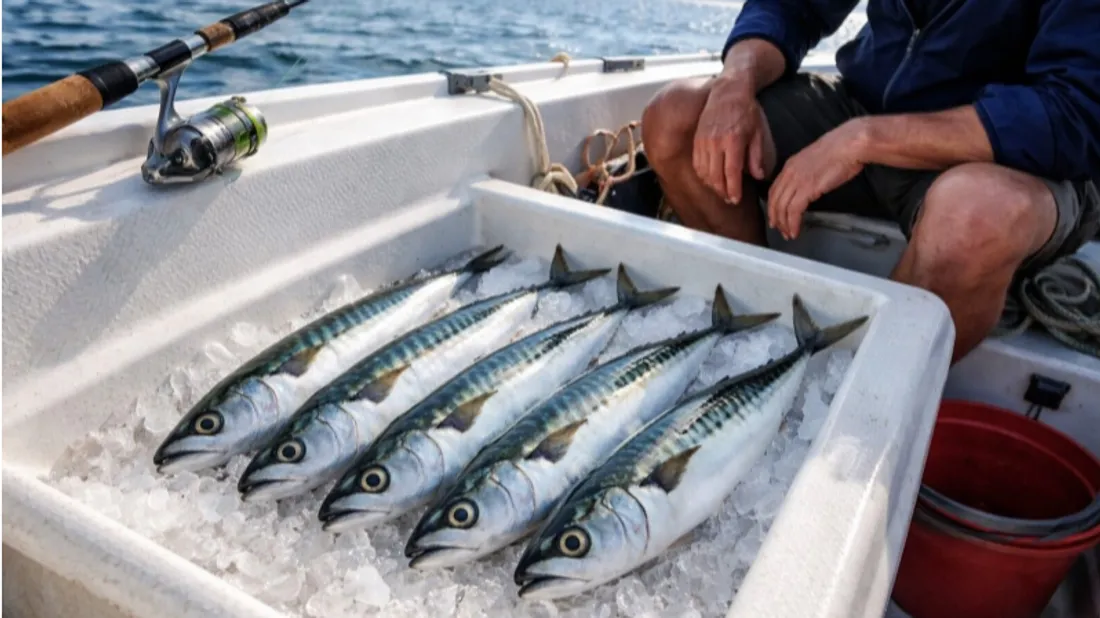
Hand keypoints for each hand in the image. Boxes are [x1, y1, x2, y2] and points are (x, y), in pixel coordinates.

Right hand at [693, 75, 768, 204]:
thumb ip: (756, 156)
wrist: (728, 91)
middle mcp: (716, 142)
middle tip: (730, 199)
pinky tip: (711, 179)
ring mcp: (704, 141)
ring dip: (712, 185)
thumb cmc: (746, 111)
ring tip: (722, 191)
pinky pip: (697, 163)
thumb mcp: (757, 132)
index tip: (736, 199)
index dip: (733, 189)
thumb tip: (758, 176)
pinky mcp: (697, 139)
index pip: (731, 173)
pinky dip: (703, 174)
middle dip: (723, 191)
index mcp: (733, 140)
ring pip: (704, 172)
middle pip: (716, 176)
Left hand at [768, 119, 869, 239]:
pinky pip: (794, 211)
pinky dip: (793, 224)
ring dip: (784, 224)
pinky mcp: (807, 188)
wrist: (850, 144)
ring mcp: (797, 180)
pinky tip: (795, 231)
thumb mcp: (816, 161)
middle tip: (780, 230)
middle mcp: (790, 172)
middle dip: (775, 218)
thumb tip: (809, 184)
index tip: (775, 216)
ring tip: (788, 234)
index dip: (773, 205)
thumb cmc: (841, 149)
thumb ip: (807, 172)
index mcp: (790, 165)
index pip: (774, 189)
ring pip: (782, 208)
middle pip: (774, 200)